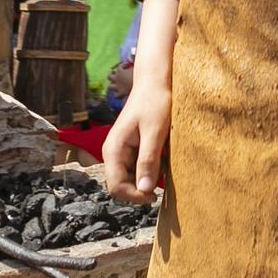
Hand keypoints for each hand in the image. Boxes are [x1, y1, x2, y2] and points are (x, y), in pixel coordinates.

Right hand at [102, 76, 171, 204]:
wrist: (156, 81)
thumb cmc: (155, 102)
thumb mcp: (155, 132)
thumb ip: (148, 161)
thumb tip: (144, 191)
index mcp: (113, 149)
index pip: (115, 187)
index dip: (134, 196)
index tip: (155, 195)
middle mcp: (113, 153)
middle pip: (121, 186)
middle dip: (140, 190)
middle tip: (162, 187)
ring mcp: (122, 151)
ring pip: (130, 179)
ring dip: (146, 181)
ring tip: (164, 173)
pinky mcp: (131, 149)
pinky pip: (137, 169)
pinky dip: (149, 171)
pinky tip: (163, 165)